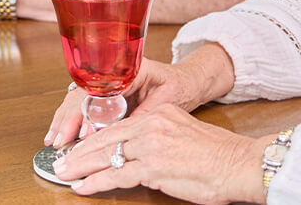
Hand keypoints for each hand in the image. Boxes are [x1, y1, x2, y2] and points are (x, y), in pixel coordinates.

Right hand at [44, 56, 217, 149]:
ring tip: (53, 139)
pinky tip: (62, 133)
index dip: (89, 113)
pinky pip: (84, 106)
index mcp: (129, 68)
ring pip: (78, 99)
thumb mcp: (168, 100)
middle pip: (82, 94)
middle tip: (59, 140)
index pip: (100, 90)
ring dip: (64, 120)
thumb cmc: (179, 87)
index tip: (83, 133)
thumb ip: (146, 112)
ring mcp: (107, 83)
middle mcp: (113, 73)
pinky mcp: (106, 94)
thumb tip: (124, 128)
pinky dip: (71, 120)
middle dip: (68, 119)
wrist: (186, 82)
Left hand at [50, 104, 266, 203]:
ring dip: (80, 167)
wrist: (239, 164)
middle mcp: (152, 125)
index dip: (91, 136)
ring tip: (64, 174)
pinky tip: (83, 187)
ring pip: (105, 155)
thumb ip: (158, 134)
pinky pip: (116, 175)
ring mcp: (151, 146)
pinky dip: (95, 182)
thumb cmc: (217, 154)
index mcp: (158, 114)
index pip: (116, 124)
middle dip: (78, 151)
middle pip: (105, 137)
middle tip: (60, 161)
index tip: (77, 145)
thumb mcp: (182, 131)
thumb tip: (137, 148)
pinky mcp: (153, 168)